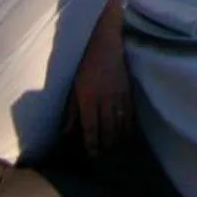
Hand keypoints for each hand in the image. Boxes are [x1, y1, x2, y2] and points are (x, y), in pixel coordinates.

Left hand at [66, 0, 132, 156]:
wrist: (104, 42)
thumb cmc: (84, 63)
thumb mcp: (72, 86)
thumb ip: (71, 110)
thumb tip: (66, 131)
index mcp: (88, 98)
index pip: (91, 128)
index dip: (92, 143)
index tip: (92, 153)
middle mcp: (104, 99)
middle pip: (108, 128)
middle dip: (106, 144)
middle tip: (104, 154)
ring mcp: (118, 94)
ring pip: (120, 122)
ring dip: (117, 137)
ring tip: (114, 146)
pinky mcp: (128, 89)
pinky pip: (130, 112)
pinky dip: (129, 124)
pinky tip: (126, 131)